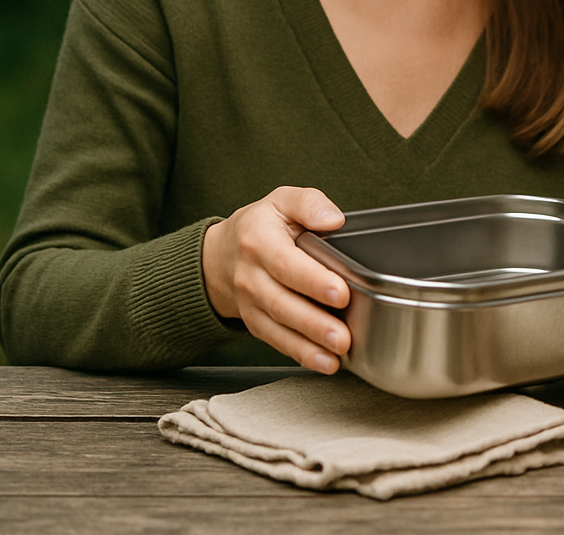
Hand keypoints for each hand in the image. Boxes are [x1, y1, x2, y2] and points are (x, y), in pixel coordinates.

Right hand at [201, 186, 351, 373]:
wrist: (220, 256)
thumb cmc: (260, 227)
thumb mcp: (282, 201)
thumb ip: (309, 203)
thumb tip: (333, 218)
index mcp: (259, 241)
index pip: (286, 264)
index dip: (313, 280)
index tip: (340, 292)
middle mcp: (251, 276)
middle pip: (282, 302)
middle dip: (314, 322)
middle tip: (342, 335)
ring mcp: (251, 303)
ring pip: (279, 328)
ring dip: (309, 345)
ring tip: (336, 355)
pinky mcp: (256, 323)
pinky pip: (277, 342)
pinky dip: (301, 355)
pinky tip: (325, 362)